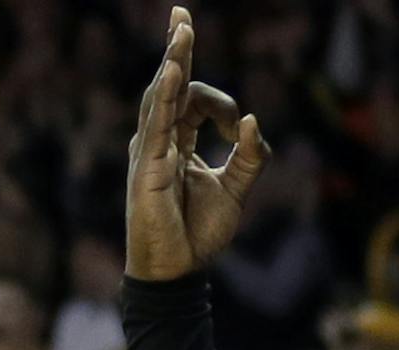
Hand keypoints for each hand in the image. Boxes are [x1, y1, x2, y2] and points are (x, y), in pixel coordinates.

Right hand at [125, 8, 268, 281]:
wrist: (178, 275)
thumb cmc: (197, 236)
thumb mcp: (236, 191)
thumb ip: (250, 156)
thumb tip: (251, 119)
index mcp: (175, 145)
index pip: (192, 100)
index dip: (218, 101)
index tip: (234, 125)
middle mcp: (157, 143)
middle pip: (168, 86)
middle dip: (177, 48)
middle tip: (181, 13)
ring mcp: (149, 154)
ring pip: (159, 96)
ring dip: (172, 60)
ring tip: (181, 27)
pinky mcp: (147, 169)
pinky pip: (156, 125)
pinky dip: (164, 96)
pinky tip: (172, 71)